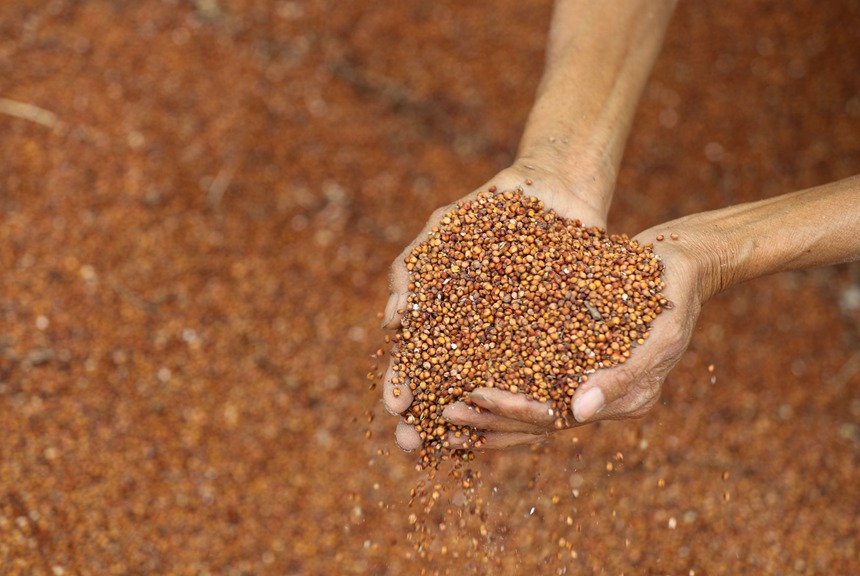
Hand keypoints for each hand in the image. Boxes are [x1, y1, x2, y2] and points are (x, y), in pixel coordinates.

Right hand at [381, 162, 610, 450]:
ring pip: (491, 389)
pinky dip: (529, 397)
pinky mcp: (558, 343)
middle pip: (446, 386)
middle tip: (411, 445)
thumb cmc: (491, 209)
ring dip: (471, 419)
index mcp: (444, 319)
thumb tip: (392, 321)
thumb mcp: (445, 231)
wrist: (554, 188)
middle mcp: (477, 340)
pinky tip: (522, 417)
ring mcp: (517, 345)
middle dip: (426, 417)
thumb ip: (413, 268)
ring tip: (457, 444)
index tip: (393, 406)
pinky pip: (542, 375)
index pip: (414, 359)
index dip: (402, 383)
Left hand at [440, 229, 705, 447]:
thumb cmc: (677, 294)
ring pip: (522, 395)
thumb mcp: (660, 336)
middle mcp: (594, 395)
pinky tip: (458, 360)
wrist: (681, 259)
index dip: (508, 413)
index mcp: (618, 402)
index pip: (552, 419)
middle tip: (438, 413)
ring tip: (436, 400)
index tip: (468, 400)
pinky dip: (493, 367)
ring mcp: (580, 373)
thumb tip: (578, 413)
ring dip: (482, 403)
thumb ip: (624, 377)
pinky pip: (525, 363)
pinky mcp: (568, 345)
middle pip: (530, 417)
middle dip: (484, 418)